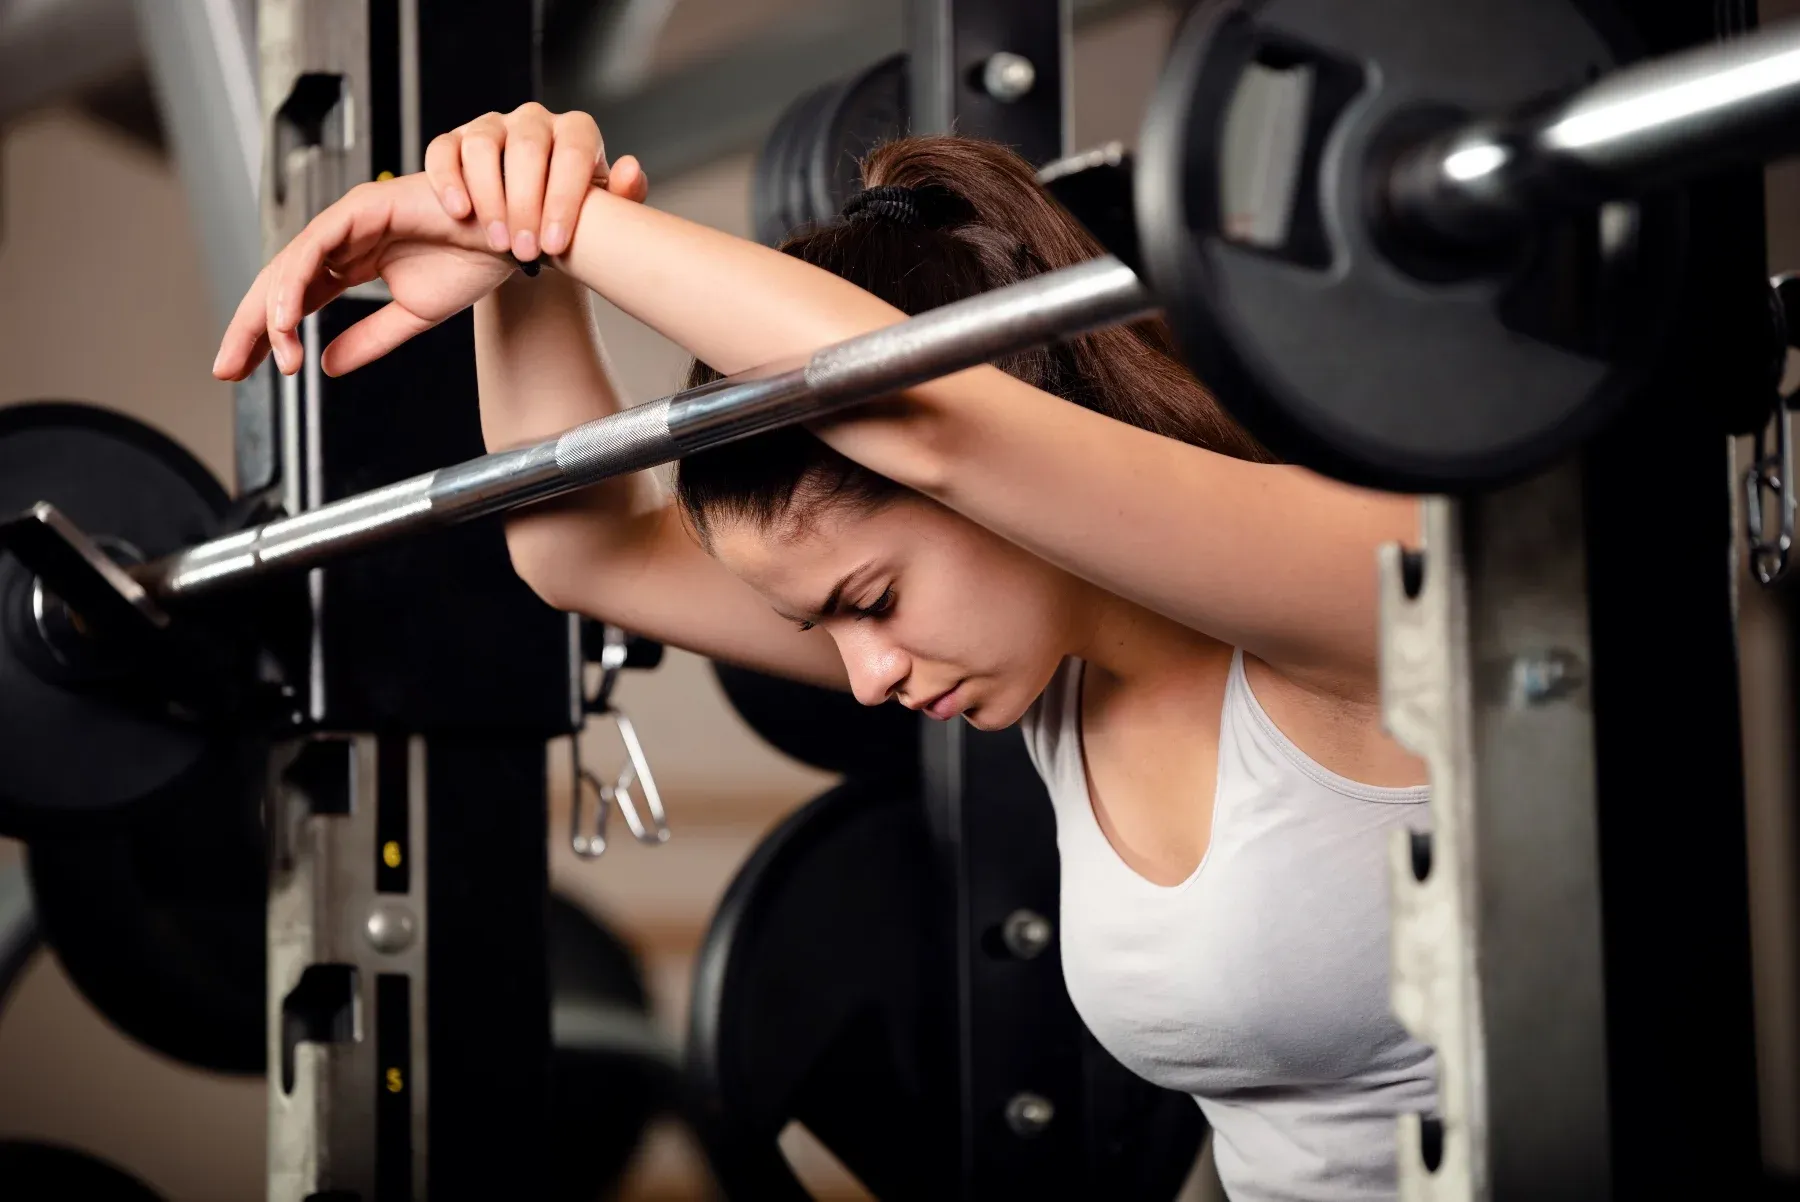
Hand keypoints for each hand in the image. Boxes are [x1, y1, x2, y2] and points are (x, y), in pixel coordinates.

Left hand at [213, 173, 518, 381]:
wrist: (512, 238)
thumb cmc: (471, 262)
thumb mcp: (411, 317)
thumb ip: (367, 340)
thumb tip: (324, 364)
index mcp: (350, 262)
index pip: (293, 300)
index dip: (266, 335)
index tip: (245, 371)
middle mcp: (341, 239)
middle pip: (278, 283)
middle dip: (249, 326)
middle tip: (228, 367)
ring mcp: (348, 220)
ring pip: (289, 266)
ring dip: (272, 312)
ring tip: (273, 352)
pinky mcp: (361, 208)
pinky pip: (315, 247)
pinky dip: (295, 282)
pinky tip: (285, 317)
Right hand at [424, 103, 647, 261]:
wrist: (538, 227)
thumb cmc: (576, 217)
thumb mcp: (604, 213)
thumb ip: (624, 196)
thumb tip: (631, 169)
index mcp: (575, 132)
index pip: (572, 152)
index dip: (564, 198)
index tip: (557, 244)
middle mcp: (534, 121)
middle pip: (528, 147)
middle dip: (527, 204)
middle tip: (527, 250)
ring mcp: (491, 127)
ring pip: (483, 146)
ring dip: (490, 198)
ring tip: (499, 242)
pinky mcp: (454, 141)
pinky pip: (443, 150)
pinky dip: (448, 180)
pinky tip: (460, 213)